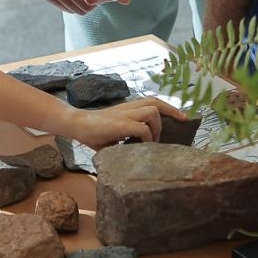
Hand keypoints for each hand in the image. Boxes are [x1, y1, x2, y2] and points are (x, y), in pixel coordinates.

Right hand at [59, 96, 185, 148]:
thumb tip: (140, 155)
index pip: (153, 102)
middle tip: (181, 122)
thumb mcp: (114, 135)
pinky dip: (146, 137)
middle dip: (172, 111)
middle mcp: (129, 108)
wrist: (75, 125)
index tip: (182, 117)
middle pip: (156, 102)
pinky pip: (141, 128)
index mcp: (128, 109)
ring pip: (152, 112)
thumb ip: (128, 139)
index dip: (169, 108)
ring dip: (156, 127)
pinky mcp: (120, 124)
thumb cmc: (93, 133)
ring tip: (152, 141)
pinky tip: (140, 146)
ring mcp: (125, 115)